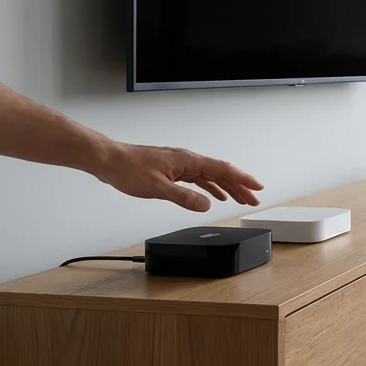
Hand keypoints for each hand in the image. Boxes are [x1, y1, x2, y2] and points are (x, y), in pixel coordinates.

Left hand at [91, 142, 263, 212]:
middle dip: (239, 186)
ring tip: (239, 199)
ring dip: (226, 188)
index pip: (222, 169)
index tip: (257, 186)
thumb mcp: (158, 188)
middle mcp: (187, 160)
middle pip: (220, 173)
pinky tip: (213, 195)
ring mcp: (180, 164)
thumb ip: (184, 198)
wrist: (109, 160)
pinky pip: (198, 179)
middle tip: (254, 198)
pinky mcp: (172, 170)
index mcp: (187, 160)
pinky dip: (209, 187)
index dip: (242, 179)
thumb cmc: (128, 168)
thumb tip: (206, 205)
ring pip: (210, 176)